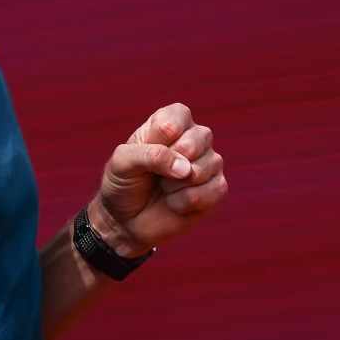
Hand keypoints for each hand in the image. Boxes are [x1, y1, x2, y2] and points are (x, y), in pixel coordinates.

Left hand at [91, 103, 227, 256]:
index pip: (175, 119)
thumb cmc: (124, 184)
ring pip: (202, 170)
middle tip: (156, 174)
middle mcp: (196, 137)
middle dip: (167, 166)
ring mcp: (209, 163)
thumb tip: (185, 169)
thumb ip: (150, 155)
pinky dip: (185, 202)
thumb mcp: (122, 162)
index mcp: (172, 120)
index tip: (144, 151)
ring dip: (174, 187)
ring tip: (164, 188)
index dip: (158, 141)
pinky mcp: (217, 188)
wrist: (125, 220)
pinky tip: (175, 203)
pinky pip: (213, 191)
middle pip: (195, 142)